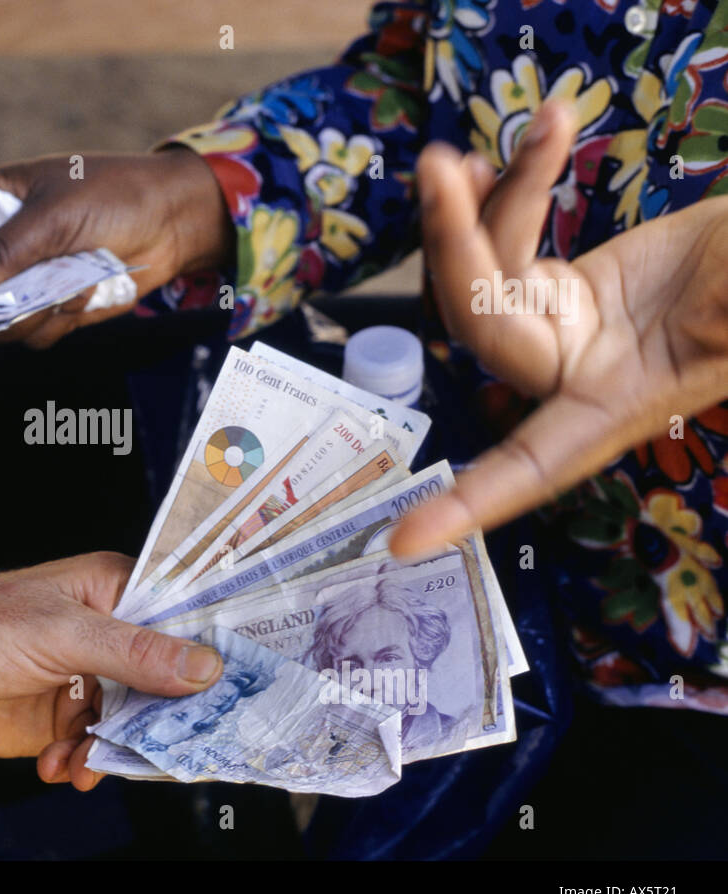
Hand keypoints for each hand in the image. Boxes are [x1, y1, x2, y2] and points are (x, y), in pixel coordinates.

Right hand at [0, 148, 233, 347]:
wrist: (176, 222)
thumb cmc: (114, 195)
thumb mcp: (54, 217)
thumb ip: (2, 250)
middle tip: (8, 297)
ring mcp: (25, 282)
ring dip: (30, 314)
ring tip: (68, 285)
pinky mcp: (53, 308)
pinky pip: (33, 334)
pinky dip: (57, 323)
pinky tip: (84, 295)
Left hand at [0, 553, 222, 790]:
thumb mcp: (60, 634)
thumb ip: (133, 653)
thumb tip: (204, 666)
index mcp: (115, 591)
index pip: (184, 619)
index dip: (212, 653)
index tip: (241, 690)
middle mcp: (109, 635)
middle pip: (169, 682)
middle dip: (163, 719)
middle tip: (168, 749)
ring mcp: (88, 679)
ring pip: (135, 724)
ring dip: (114, 750)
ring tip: (80, 758)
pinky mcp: (64, 719)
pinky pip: (98, 749)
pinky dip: (82, 764)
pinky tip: (56, 764)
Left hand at [392, 101, 727, 557]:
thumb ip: (727, 318)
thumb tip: (715, 318)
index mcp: (616, 403)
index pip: (531, 466)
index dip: (470, 504)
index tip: (400, 544)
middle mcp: (572, 369)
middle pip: (478, 323)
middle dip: (453, 246)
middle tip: (440, 168)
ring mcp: (557, 320)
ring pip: (479, 271)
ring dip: (469, 204)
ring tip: (466, 148)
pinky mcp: (555, 280)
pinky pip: (503, 240)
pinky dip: (501, 193)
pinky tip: (503, 152)